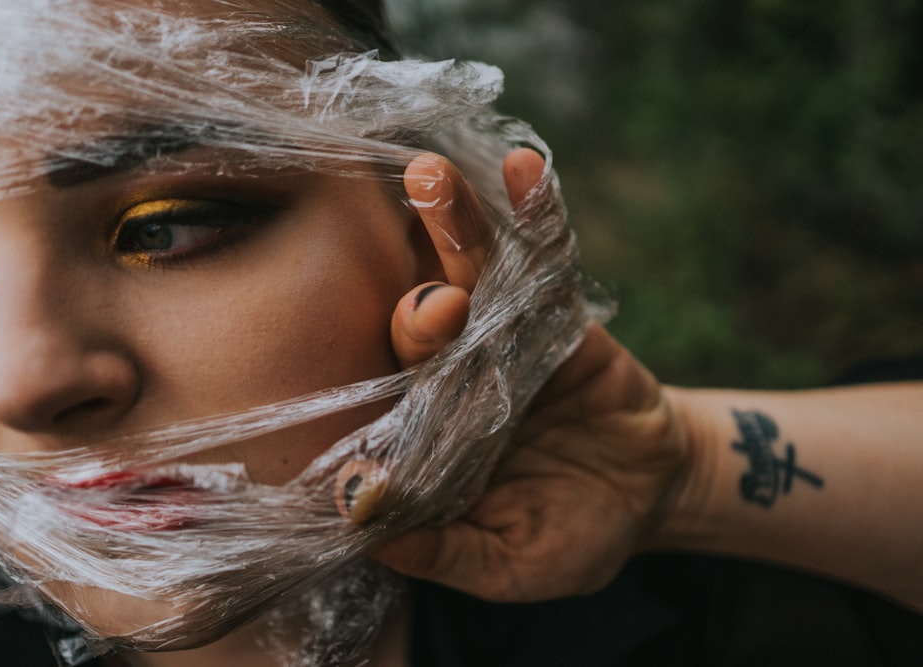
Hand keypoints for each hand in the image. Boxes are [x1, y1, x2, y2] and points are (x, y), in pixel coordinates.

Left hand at [353, 148, 691, 602]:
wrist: (651, 494)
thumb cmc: (571, 535)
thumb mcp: (511, 563)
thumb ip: (446, 552)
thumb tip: (367, 529)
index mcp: (428, 436)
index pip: (384, 406)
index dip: (363, 393)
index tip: (351, 387)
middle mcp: (457, 376)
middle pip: (421, 324)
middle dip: (413, 296)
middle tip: (412, 287)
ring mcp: (506, 337)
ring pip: (472, 274)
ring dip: (453, 224)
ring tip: (430, 175)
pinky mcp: (559, 313)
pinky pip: (545, 259)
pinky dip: (537, 215)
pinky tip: (523, 167)